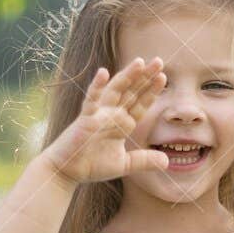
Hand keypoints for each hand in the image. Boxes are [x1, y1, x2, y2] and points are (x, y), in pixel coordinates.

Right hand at [41, 57, 170, 184]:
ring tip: (140, 61)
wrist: (66, 171)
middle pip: (131, 92)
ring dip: (127, 76)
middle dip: (145, 77)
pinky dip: (97, 86)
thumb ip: (144, 160)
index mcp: (122, 123)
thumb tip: (167, 162)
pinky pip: (91, 100)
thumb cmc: (92, 165)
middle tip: (159, 61)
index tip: (163, 77)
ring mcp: (99, 114)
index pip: (140, 104)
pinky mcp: (85, 118)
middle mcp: (112, 115)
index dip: (151, 91)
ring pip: (115, 90)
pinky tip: (103, 73)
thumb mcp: (124, 164)